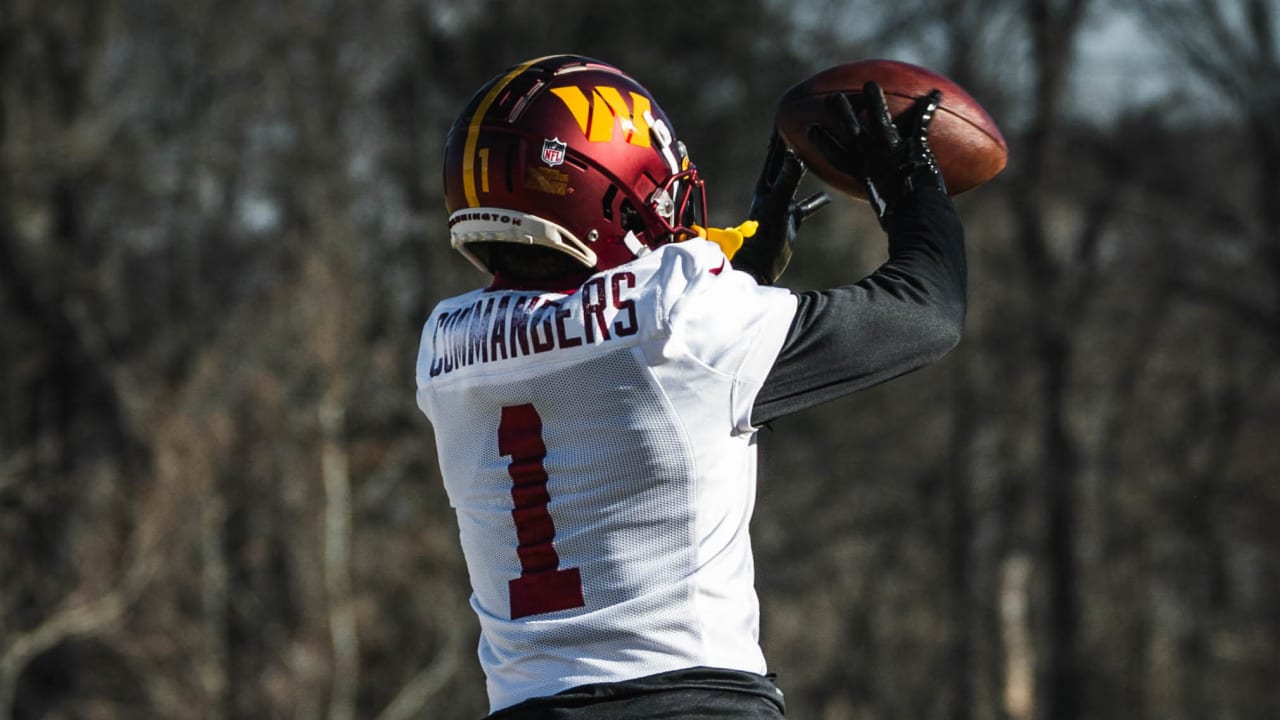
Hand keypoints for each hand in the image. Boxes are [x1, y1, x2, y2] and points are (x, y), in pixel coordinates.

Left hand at [736, 131, 829, 284]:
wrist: (760, 265)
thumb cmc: (763, 236)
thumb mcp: (778, 205)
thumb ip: (787, 181)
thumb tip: (796, 155)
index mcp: (767, 183)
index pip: (776, 152)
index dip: (781, 132)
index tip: (788, 111)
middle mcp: (774, 190)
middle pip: (787, 161)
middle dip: (796, 143)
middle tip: (807, 123)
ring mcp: (782, 204)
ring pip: (798, 180)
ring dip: (808, 168)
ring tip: (821, 151)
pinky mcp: (790, 219)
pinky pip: (807, 206)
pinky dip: (817, 199)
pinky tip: (829, 195)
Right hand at [809, 82, 944, 227]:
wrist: (917, 218)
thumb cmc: (902, 223)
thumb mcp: (887, 217)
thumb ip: (885, 215)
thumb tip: (885, 236)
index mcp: (863, 174)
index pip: (835, 156)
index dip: (823, 143)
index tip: (812, 131)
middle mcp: (873, 158)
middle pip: (851, 129)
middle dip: (840, 112)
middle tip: (831, 98)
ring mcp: (893, 149)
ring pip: (879, 117)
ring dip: (874, 99)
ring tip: (870, 84)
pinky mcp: (915, 146)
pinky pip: (921, 120)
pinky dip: (929, 106)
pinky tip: (935, 93)